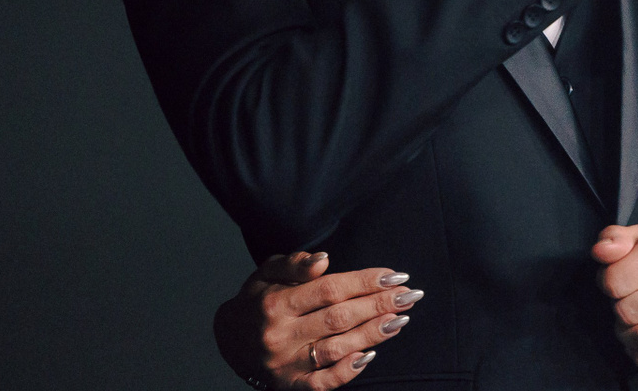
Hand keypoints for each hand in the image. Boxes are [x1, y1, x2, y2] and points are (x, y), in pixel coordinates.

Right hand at [213, 251, 422, 388]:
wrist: (227, 338)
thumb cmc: (257, 298)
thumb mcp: (267, 272)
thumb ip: (295, 264)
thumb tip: (323, 259)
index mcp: (276, 303)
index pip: (330, 289)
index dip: (366, 281)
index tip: (396, 275)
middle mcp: (280, 335)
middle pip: (339, 318)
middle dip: (379, 305)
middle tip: (410, 296)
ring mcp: (284, 363)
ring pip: (336, 349)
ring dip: (372, 334)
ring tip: (400, 320)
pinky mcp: (287, 384)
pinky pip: (322, 382)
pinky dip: (347, 371)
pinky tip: (371, 354)